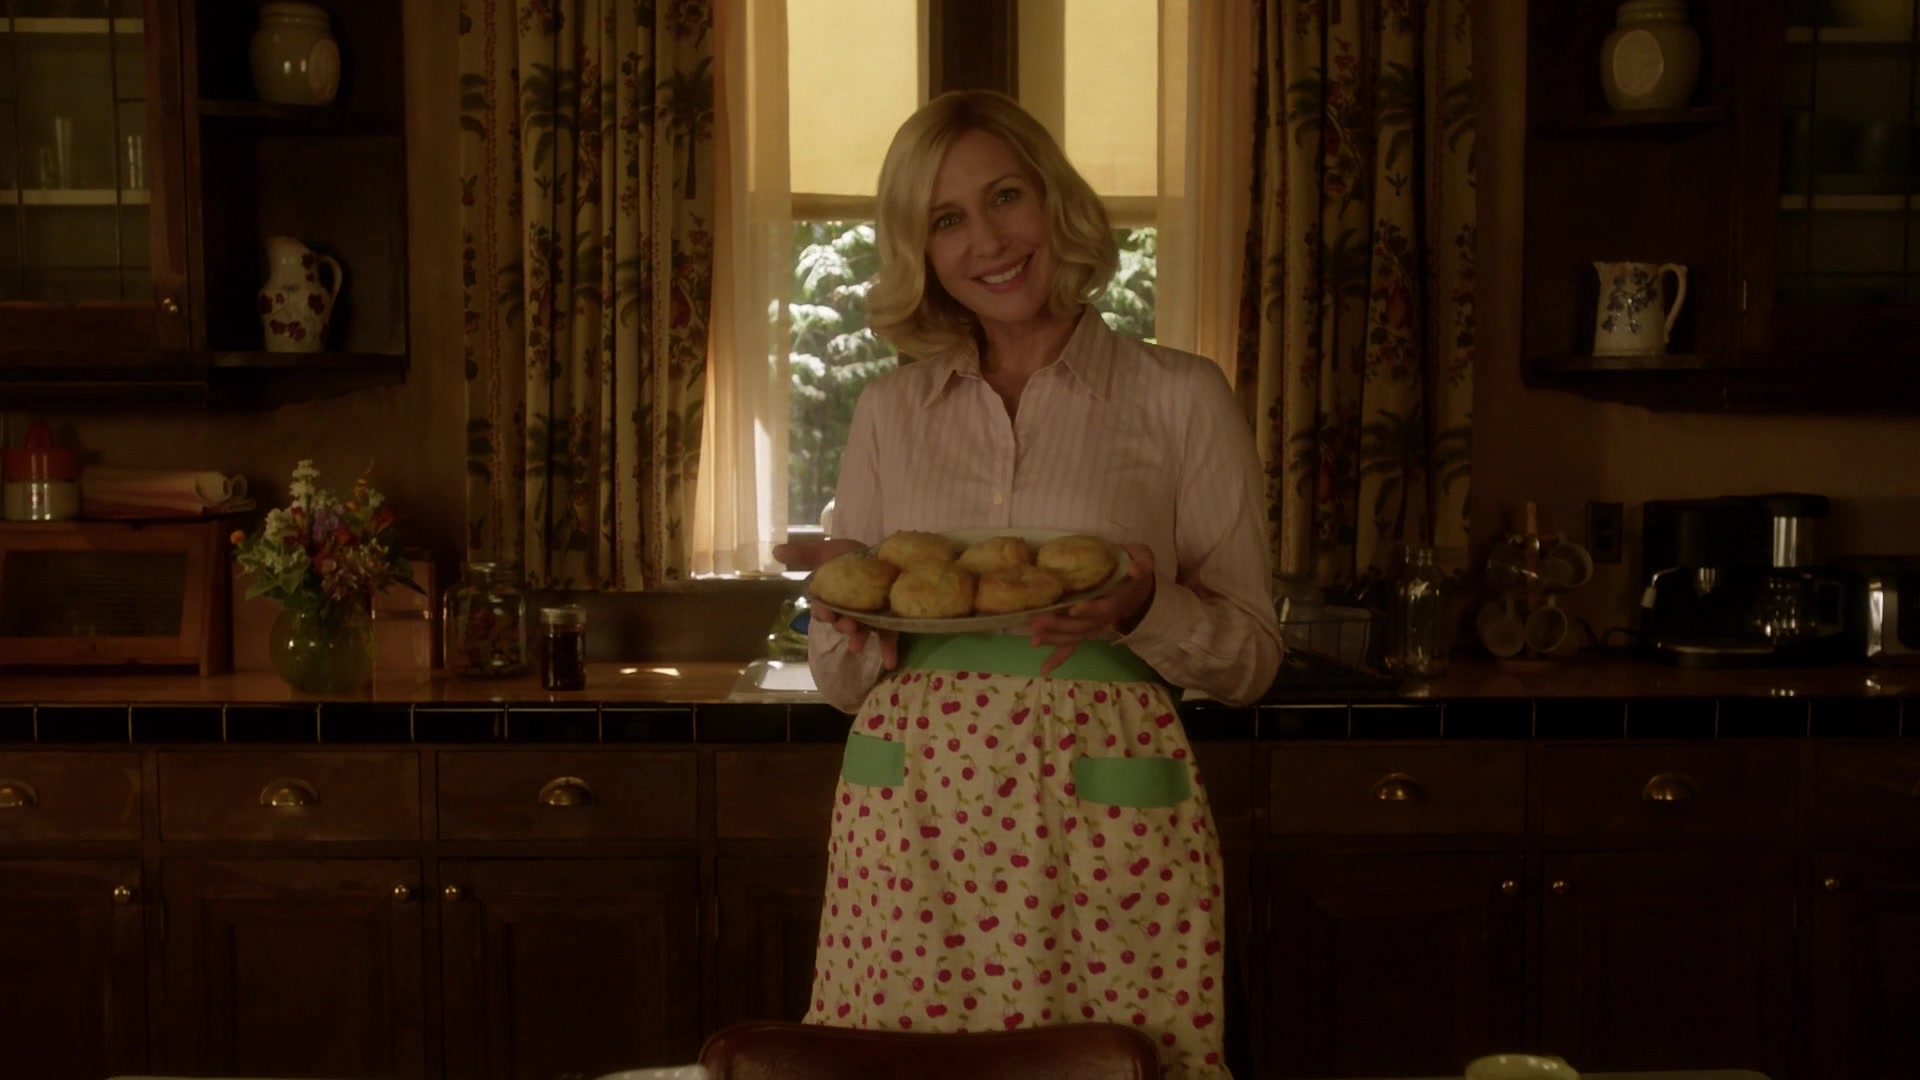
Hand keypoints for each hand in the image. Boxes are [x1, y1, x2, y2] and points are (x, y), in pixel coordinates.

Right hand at [771, 537, 897, 669]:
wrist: (885, 553)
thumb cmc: (851, 556)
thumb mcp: (826, 552)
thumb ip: (803, 554)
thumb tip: (775, 550)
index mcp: (831, 598)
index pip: (822, 609)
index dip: (822, 613)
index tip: (824, 613)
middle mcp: (848, 610)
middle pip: (841, 622)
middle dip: (842, 626)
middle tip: (847, 625)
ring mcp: (869, 617)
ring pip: (862, 631)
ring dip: (858, 638)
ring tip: (857, 644)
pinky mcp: (889, 620)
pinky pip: (889, 637)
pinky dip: (889, 650)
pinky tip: (891, 662)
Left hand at [1025, 543, 1155, 675]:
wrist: (1135, 586)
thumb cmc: (1134, 566)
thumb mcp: (1143, 557)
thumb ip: (1142, 562)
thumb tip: (1137, 569)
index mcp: (1116, 599)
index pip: (1103, 608)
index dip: (1090, 609)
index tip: (1074, 609)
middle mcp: (1104, 618)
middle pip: (1082, 626)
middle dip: (1061, 626)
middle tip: (1038, 624)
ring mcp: (1094, 625)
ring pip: (1074, 636)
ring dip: (1054, 639)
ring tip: (1034, 640)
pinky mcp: (1085, 628)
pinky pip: (1072, 645)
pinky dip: (1059, 658)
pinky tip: (1044, 670)